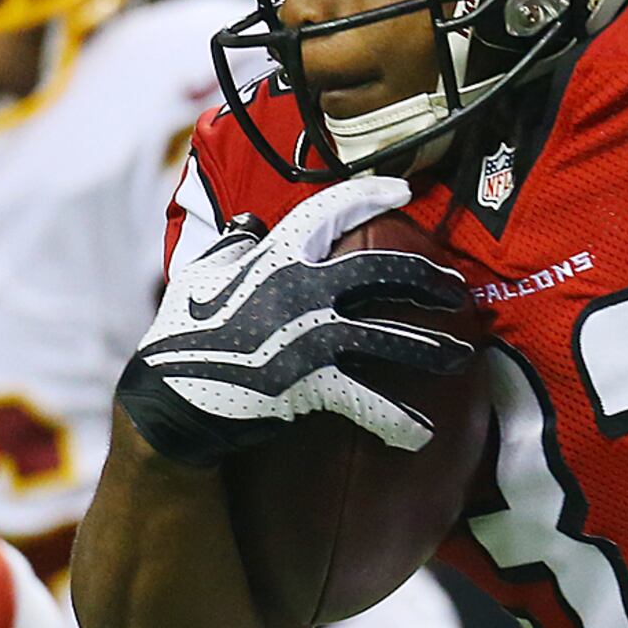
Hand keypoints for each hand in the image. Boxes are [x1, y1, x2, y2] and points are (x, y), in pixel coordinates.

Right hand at [114, 172, 473, 468]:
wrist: (169, 396)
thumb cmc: (181, 332)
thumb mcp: (198, 274)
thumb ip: (231, 247)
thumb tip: (247, 225)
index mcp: (276, 255)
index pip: (331, 210)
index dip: (372, 194)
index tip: (404, 192)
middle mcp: (300, 288)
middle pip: (383, 271)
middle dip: (427, 278)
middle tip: (455, 289)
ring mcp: (309, 335)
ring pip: (389, 336)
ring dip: (431, 348)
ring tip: (459, 356)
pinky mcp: (310, 382)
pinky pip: (367, 402)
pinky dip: (397, 421)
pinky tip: (422, 435)